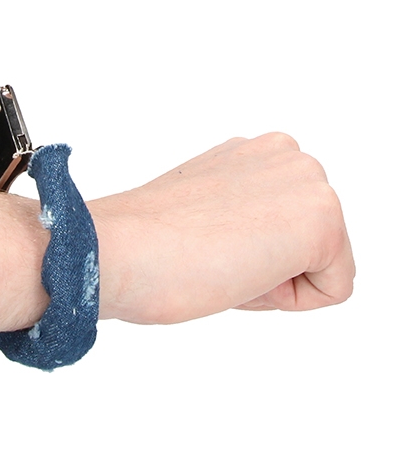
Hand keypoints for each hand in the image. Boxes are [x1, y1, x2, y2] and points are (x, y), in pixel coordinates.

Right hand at [89, 133, 354, 323]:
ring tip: (223, 260)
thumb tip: (251, 241)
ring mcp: (306, 179)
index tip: (200, 242)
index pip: (284, 231)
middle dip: (269, 267)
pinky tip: (241, 271)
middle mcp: (285, 152)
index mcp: (254, 151)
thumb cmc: (142, 245)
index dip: (244, 256)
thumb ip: (237, 212)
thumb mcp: (202, 214)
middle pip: (312, 247)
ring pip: (323, 266)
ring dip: (276, 281)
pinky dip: (289, 300)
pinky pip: (333, 290)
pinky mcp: (323, 217)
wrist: (118, 249)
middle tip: (211, 255)